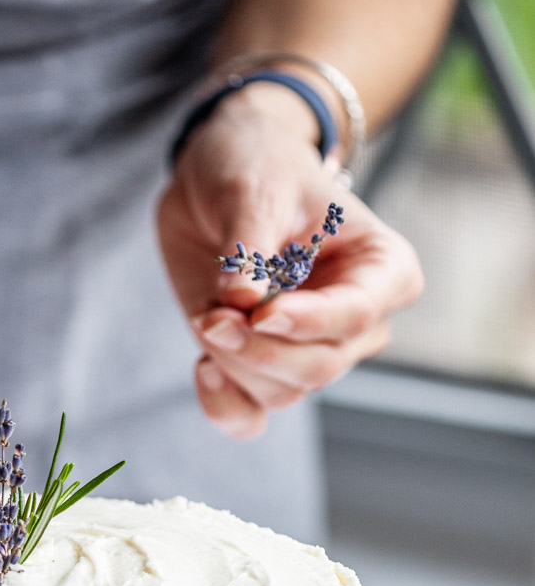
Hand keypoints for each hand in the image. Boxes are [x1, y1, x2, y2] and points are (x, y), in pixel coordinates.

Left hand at [157, 83, 422, 437]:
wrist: (220, 178)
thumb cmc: (257, 167)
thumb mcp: (255, 188)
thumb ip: (249, 248)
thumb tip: (239, 301)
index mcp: (383, 269)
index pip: (356, 316)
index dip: (306, 323)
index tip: (258, 311)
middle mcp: (356, 322)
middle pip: (318, 367)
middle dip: (257, 349)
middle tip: (211, 315)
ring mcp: (311, 350)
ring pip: (281, 392)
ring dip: (232, 362)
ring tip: (205, 315)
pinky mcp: (263, 368)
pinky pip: (252, 417)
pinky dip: (224, 407)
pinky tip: (202, 369)